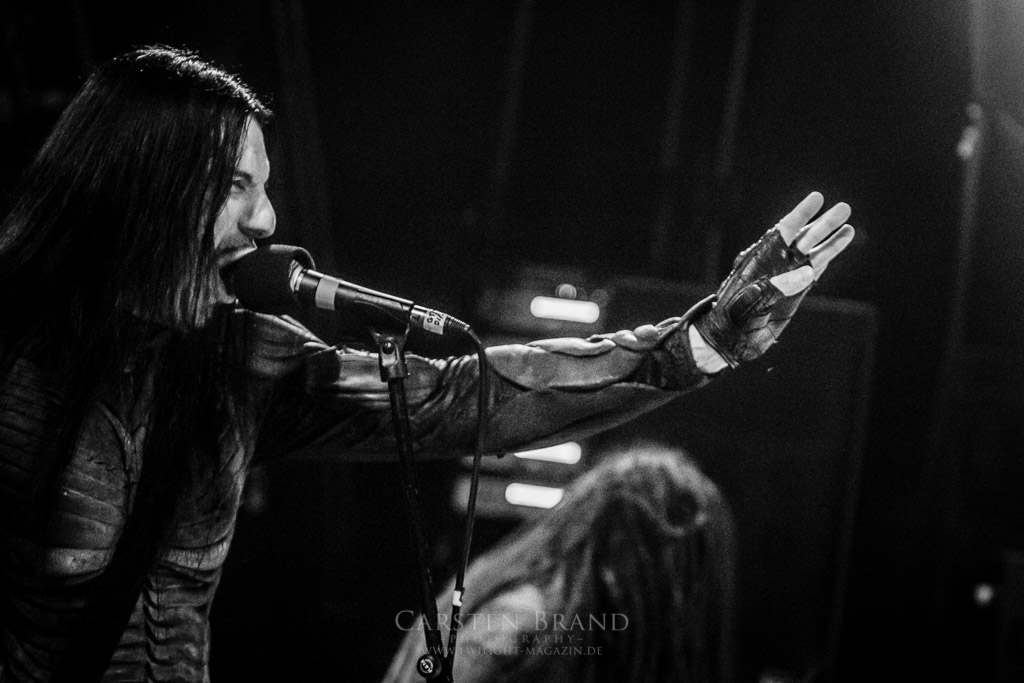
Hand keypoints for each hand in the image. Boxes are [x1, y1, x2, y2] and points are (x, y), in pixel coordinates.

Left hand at [692, 191, 854, 367]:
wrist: (730, 340)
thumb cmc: (731, 320)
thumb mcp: (747, 304)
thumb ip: (774, 288)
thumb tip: (806, 272)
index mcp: (759, 259)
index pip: (783, 231)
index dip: (800, 214)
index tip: (817, 198)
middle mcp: (775, 264)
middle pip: (804, 238)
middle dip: (824, 223)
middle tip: (845, 208)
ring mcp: (787, 276)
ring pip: (813, 252)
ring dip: (832, 239)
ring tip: (850, 226)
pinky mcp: (796, 291)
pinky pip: (815, 269)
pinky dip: (829, 256)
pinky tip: (841, 242)